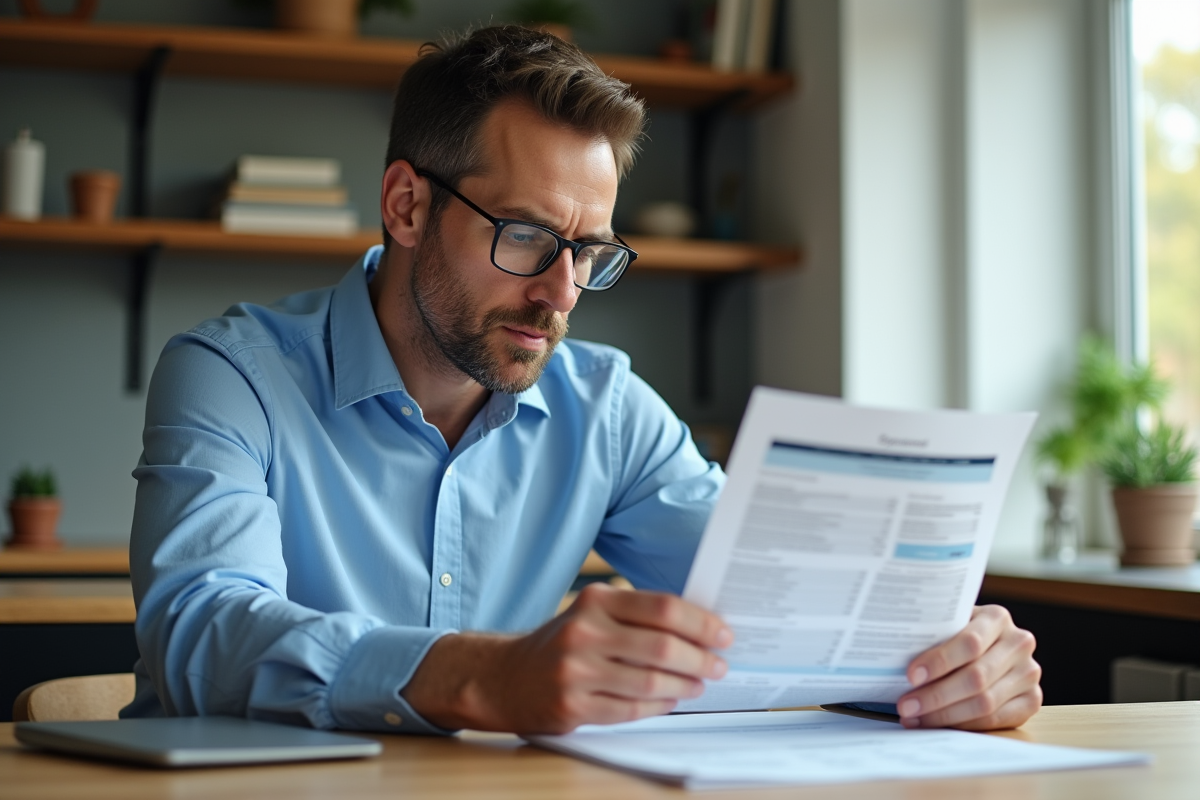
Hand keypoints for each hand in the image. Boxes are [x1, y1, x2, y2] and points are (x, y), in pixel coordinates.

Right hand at [401, 582, 732, 733]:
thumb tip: (700, 627)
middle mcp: (584, 632)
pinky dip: (658, 707)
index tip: (723, 634)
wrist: (505, 676)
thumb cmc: (563, 643)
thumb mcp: (594, 613)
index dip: (700, 623)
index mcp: (596, 601)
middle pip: (662, 646)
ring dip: (684, 686)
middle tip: (718, 665)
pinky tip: (671, 700)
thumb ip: (638, 616)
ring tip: (699, 684)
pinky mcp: (571, 706)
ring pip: (650, 682)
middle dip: (700, 658)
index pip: (662, 608)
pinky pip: (630, 710)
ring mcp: (576, 671)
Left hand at [896, 605, 1041, 730]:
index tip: (911, 675)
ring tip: (914, 718)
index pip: (969, 642)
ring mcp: (1028, 673)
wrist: (989, 645)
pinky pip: (996, 719)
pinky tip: (937, 724)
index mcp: (996, 617)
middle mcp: (1019, 643)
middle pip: (976, 677)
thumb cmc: (955, 634)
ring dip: (945, 715)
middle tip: (906, 706)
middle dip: (936, 695)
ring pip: (985, 702)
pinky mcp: (1031, 700)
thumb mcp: (948, 624)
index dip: (939, 661)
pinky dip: (963, 725)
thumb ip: (931, 632)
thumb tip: (888, 649)